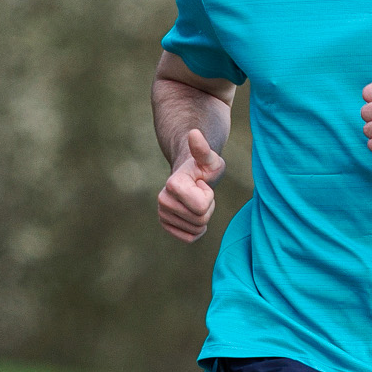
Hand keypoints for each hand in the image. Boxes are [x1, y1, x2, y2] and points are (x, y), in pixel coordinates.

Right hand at [158, 126, 225, 241]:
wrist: (191, 177)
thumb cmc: (203, 167)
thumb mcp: (210, 159)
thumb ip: (204, 150)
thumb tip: (194, 134)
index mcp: (172, 185)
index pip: (201, 207)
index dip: (209, 197)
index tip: (202, 185)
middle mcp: (163, 200)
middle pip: (200, 220)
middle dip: (207, 208)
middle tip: (201, 193)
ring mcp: (162, 214)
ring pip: (196, 229)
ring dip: (202, 217)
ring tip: (197, 200)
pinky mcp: (165, 224)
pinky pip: (189, 238)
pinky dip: (196, 230)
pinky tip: (194, 215)